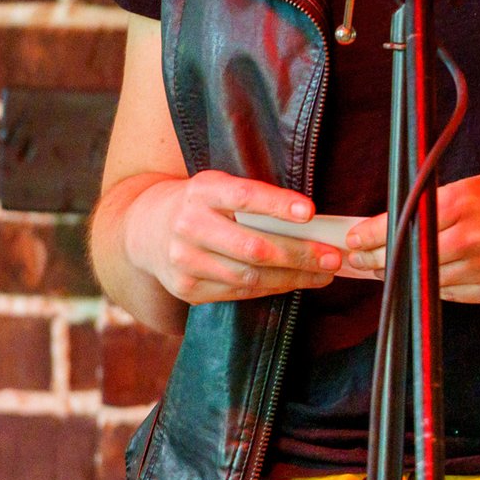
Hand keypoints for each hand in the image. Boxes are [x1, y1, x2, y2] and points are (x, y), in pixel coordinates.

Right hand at [120, 172, 342, 304]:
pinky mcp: (187, 289)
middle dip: (300, 254)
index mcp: (202, 191)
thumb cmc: (200, 204)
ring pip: (249, 276)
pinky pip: (239, 292)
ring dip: (293, 277)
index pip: (243, 197)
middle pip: (253, 247)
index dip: (277, 205)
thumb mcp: (219, 188)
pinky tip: (295, 282)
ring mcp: (185, 261)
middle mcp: (189, 225)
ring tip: (323, 273)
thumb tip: (312, 220)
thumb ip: (255, 199)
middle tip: (333, 257)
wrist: (146, 229)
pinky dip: (272, 289)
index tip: (310, 212)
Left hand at [341, 165, 479, 304]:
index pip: (402, 222)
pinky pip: (452, 294)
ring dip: (400, 277)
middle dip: (377, 259)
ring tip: (384, 270)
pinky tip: (421, 280)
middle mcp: (474, 236)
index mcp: (466, 200)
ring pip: (426, 280)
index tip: (353, 237)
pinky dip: (433, 287)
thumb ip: (442, 203)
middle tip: (359, 258)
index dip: (370, 234)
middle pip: (408, 256)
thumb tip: (397, 221)